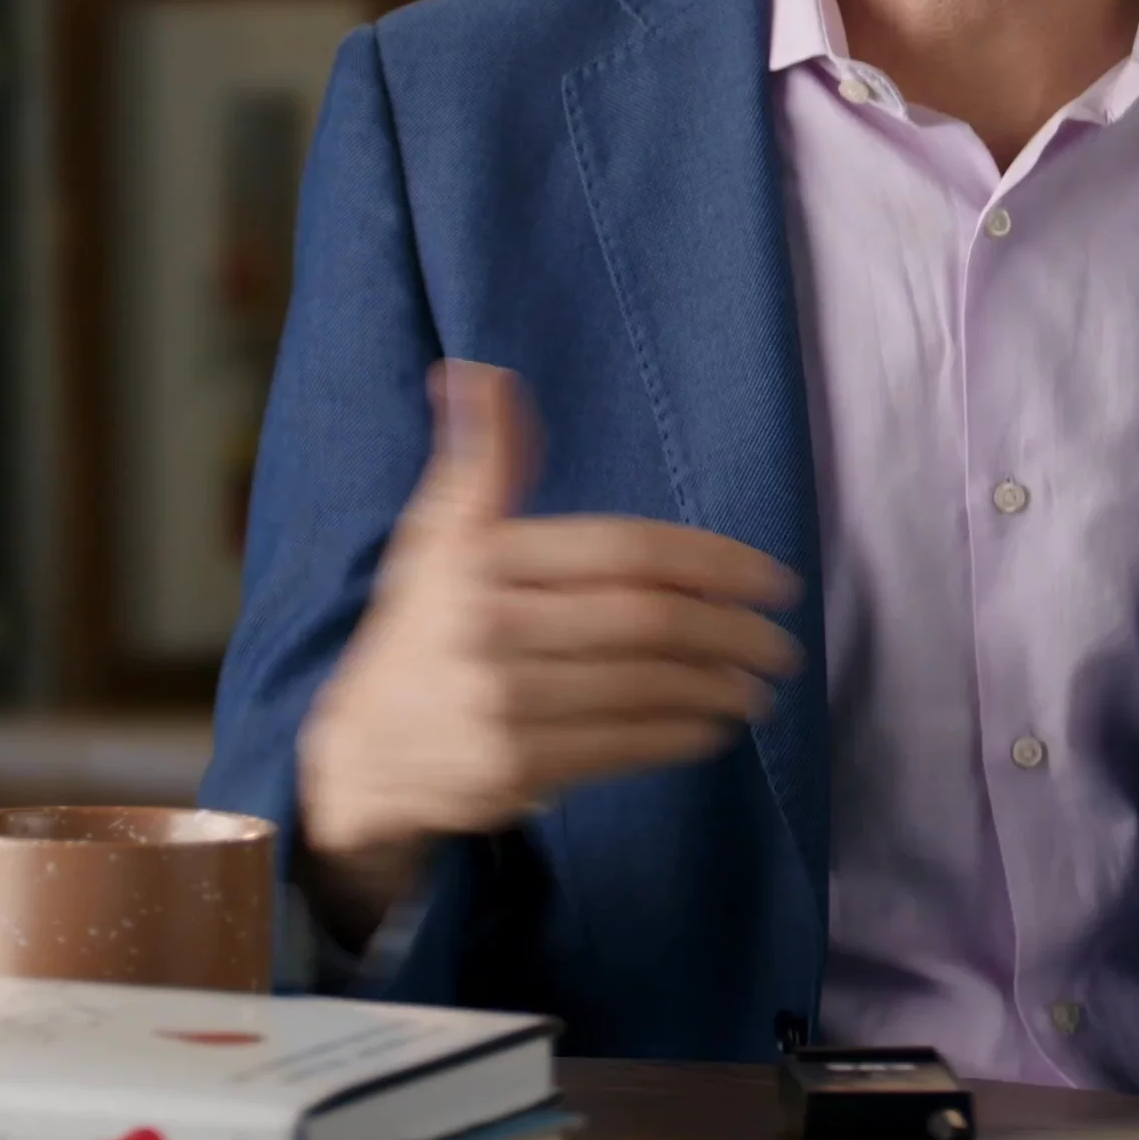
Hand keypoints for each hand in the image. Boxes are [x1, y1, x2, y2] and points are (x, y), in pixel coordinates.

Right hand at [296, 360, 800, 938]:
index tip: (774, 579)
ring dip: (720, 687)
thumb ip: (481, 461)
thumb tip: (480, 372)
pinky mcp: (512, 768)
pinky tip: (716, 725)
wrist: (357, 753)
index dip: (713, 561)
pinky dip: (682, 735)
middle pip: (646, 623)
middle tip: (781, 641)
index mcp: (482, 559)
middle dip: (731, 631)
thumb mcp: (437, 537)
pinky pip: (623, 746)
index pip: (626, 551)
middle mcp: (489, 628)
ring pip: (645, 688)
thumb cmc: (421, 628)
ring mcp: (501, 703)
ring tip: (761, 684)